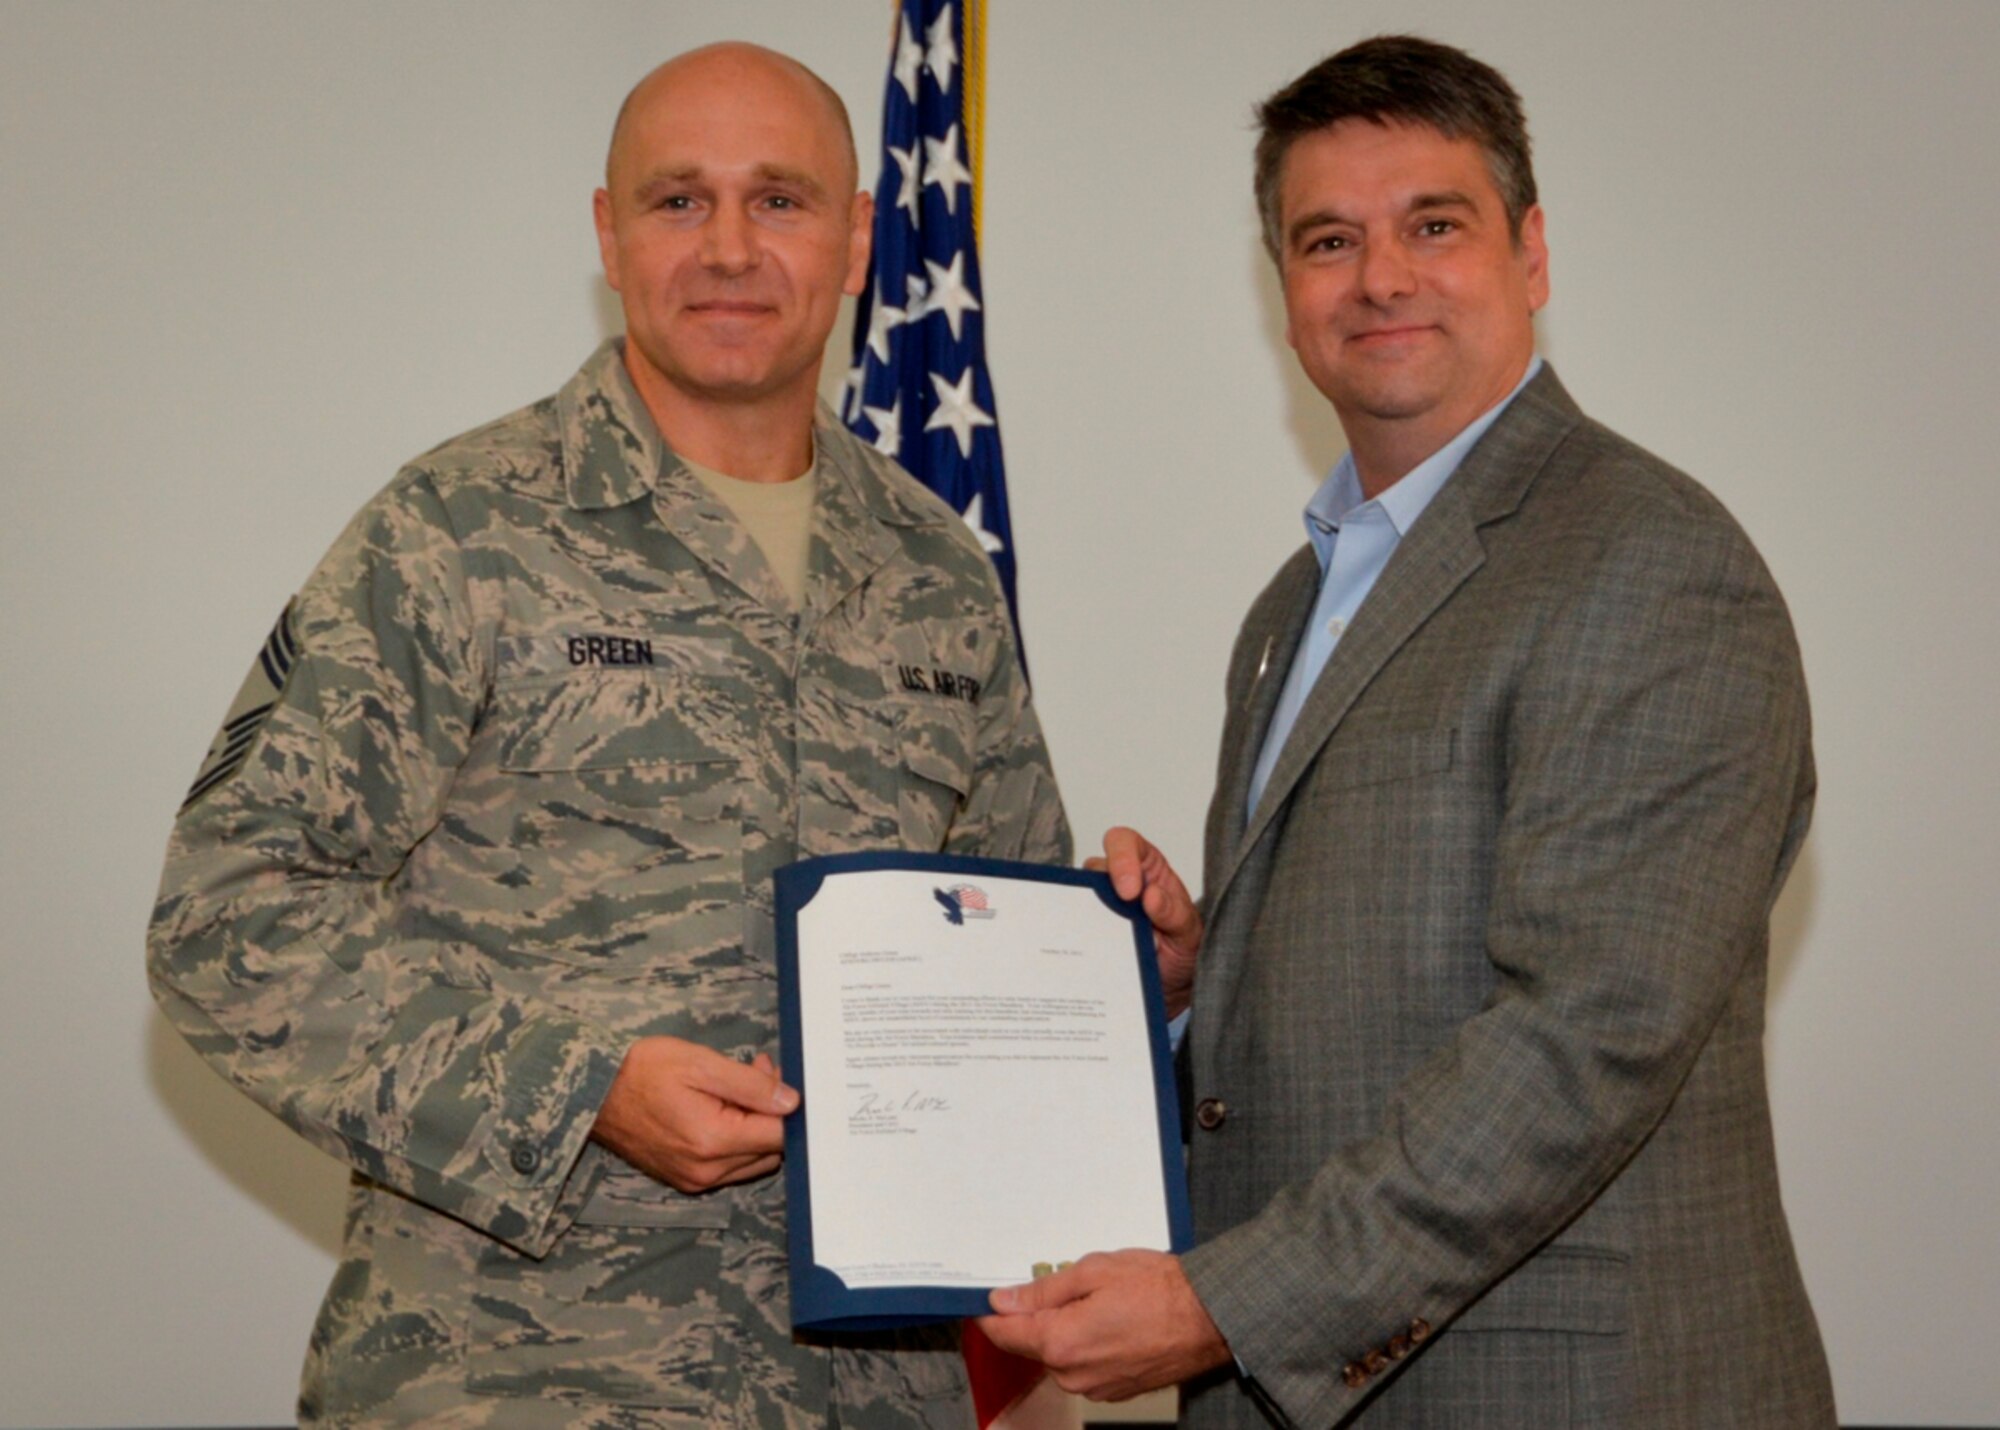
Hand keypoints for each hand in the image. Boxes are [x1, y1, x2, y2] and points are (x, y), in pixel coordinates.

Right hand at [588, 1036, 796, 1192]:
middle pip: (770, 1150)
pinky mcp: (685, 1180)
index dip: (785, 1104)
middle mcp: (706, 1170)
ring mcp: (695, 1179)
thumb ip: (750, 1085)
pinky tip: (720, 1107)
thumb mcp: (701, 1064)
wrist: (593, 1093)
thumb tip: (791, 1102)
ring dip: (754, 1126)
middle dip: (771, 1112)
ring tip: (735, 1086)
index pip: (779, 1135)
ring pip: (752, 1161)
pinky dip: (734, 1139)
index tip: (772, 1075)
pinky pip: (729, 1166)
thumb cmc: (643, 1070)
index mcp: (713, 1140)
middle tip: (755, 1071)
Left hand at [975, 1250, 1229, 1400]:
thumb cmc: (1160, 1290)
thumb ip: (1043, 1290)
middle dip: (1041, 1315)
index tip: (987, 1298)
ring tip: (1104, 1301)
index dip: (990, 1312)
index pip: (1003, 1333)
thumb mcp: (1093, 1271)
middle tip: (1071, 1284)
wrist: (1211, 1317)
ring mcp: (1095, 1387)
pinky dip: (1091, 1344)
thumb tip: (1004, 1300)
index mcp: (1060, 1342)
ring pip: (1061, 1355)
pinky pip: (1086, 1366)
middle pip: (1033, 1344)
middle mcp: (1072, 1374)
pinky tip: (1116, 1321)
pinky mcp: (1115, 1391)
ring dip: (1069, 1330)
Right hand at [1090, 827, 1201, 1015]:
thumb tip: (1152, 896)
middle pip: (1094, 869)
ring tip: (1103, 943)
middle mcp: (1118, 882)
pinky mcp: (1085, 933)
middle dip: (1099, 891)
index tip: (1129, 891)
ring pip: (1077, 899)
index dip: (1121, 858)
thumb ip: (1175, 914)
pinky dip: (1074, 939)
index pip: (1125, 843)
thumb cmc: (1182, 950)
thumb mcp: (1189, 933)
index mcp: (1146, 869)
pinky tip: (1086, 956)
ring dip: (1086, 917)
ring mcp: (1099, 908)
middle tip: (1113, 921)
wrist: (1171, 987)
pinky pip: (1071, 928)